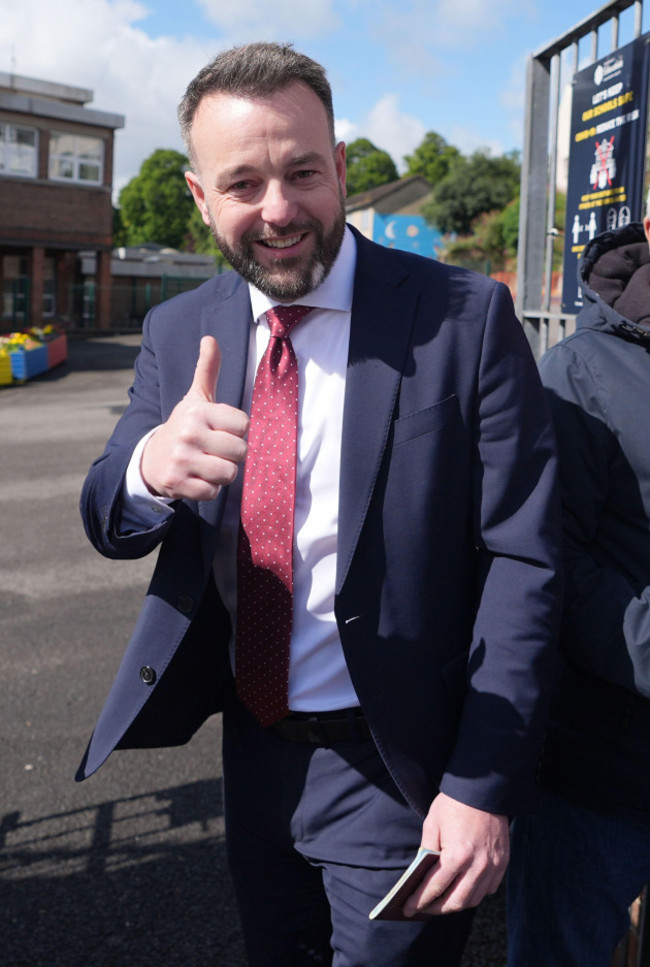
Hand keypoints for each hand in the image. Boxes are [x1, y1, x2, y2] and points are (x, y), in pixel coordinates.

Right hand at [140, 335, 248, 500]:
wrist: (150, 458)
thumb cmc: (183, 427)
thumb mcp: (195, 398)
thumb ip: (207, 369)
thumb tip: (209, 338)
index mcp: (198, 411)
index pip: (244, 426)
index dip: (237, 432)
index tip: (221, 430)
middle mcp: (188, 433)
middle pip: (240, 451)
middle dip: (231, 455)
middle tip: (214, 451)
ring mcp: (182, 460)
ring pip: (229, 473)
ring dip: (222, 473)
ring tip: (207, 464)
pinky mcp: (177, 483)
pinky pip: (213, 492)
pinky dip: (209, 489)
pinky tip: (197, 478)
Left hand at [402, 792, 508, 916]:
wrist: (483, 789)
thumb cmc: (454, 804)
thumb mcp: (432, 824)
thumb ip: (426, 852)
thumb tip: (420, 875)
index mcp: (457, 856)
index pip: (435, 888)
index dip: (419, 901)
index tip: (408, 909)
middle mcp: (477, 866)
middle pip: (455, 902)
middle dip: (436, 908)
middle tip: (423, 909)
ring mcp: (492, 867)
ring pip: (473, 900)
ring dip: (455, 905)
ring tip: (441, 903)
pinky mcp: (502, 863)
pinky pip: (488, 890)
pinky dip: (474, 894)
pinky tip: (462, 891)